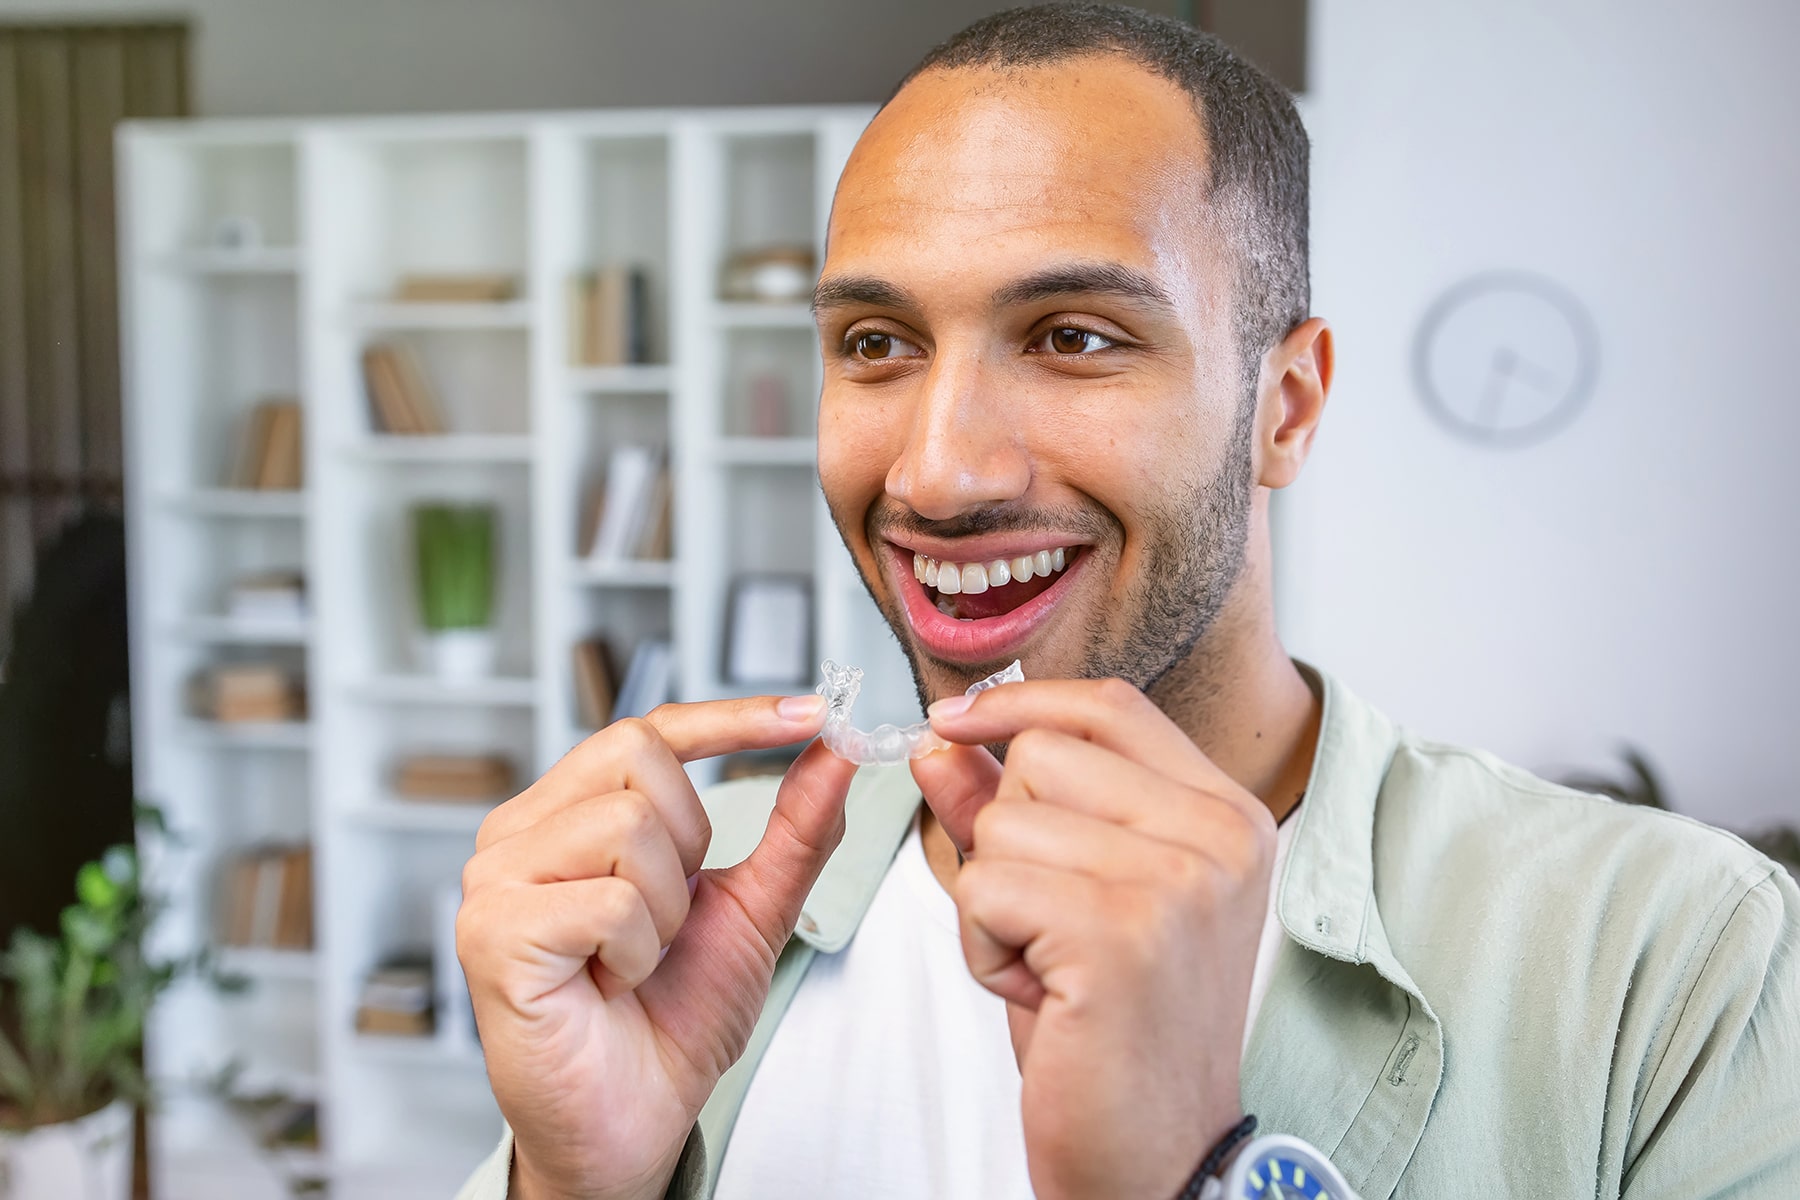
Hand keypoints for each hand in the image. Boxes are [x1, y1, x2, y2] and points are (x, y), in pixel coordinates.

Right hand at [457, 695, 856, 1199]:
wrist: (635, 1124)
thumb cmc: (673, 1018)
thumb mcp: (753, 908)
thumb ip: (795, 827)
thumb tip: (837, 747)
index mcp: (568, 814)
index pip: (649, 730)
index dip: (732, 717)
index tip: (812, 712)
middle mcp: (518, 833)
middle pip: (636, 754)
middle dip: (689, 841)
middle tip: (668, 918)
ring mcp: (493, 879)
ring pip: (626, 823)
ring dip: (665, 909)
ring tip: (635, 960)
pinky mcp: (490, 931)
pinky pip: (608, 899)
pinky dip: (637, 949)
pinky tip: (610, 984)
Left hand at [913, 678, 1276, 1199]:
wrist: (1155, 1158)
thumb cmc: (1111, 1028)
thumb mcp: (1065, 894)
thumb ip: (1008, 806)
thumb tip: (942, 737)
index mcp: (1226, 815)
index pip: (1110, 706)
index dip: (1018, 703)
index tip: (954, 719)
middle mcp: (1219, 836)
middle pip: (1039, 755)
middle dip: (1008, 837)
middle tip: (1056, 928)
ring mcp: (1178, 882)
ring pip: (1001, 821)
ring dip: (993, 901)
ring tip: (1052, 966)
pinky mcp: (1121, 933)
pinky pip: (984, 885)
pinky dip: (983, 947)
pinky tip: (1039, 993)